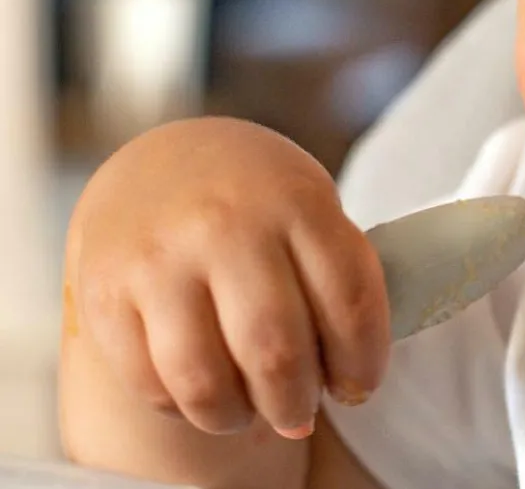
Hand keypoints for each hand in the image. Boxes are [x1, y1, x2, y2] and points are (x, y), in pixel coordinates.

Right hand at [66, 117, 389, 438]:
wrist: (164, 161)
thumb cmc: (256, 197)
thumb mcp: (310, 204)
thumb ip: (337, 273)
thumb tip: (347, 373)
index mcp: (296, 200)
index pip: (349, 300)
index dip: (363, 360)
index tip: (359, 384)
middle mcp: (227, 225)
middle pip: (277, 351)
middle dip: (298, 403)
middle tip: (301, 411)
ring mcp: (162, 258)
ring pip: (207, 383)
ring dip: (239, 416)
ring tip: (252, 410)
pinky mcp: (107, 293)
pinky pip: (151, 385)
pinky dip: (184, 407)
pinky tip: (205, 389)